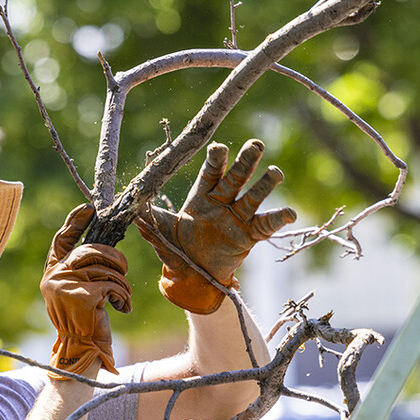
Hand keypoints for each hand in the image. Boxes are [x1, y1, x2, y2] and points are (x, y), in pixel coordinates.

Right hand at [42, 204, 131, 378]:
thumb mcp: (77, 291)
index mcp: (52, 272)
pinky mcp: (82, 296)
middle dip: (114, 257)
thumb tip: (102, 246)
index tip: (90, 208)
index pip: (61, 239)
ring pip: (105, 268)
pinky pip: (112, 285)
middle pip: (90, 250)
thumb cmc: (83, 320)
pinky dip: (123, 296)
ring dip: (121, 283)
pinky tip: (123, 308)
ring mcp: (66, 286)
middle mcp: (54, 276)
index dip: (75, 221)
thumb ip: (81, 270)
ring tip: (123, 296)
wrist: (80, 350)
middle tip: (124, 269)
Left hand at [137, 139, 296, 313]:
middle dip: (245, 162)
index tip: (220, 147)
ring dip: (264, 185)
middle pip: (235, 178)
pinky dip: (279, 218)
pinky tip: (291, 212)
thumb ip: (149, 218)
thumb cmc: (176, 248)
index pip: (210, 174)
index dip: (216, 160)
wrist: (192, 275)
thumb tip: (129, 208)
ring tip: (276, 172)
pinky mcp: (250, 235)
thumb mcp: (161, 231)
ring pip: (253, 196)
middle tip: (256, 144)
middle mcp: (221, 202)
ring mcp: (238, 217)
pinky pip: (266, 225)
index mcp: (200, 196)